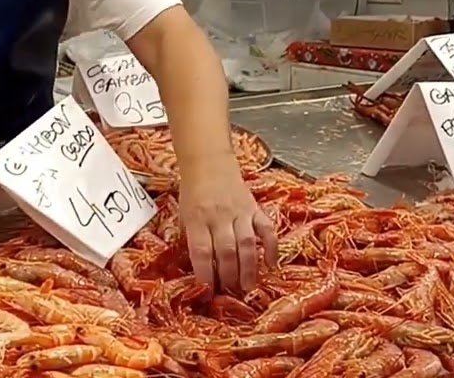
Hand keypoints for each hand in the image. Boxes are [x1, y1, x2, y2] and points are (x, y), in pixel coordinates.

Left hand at [179, 159, 277, 293]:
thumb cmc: (192, 190)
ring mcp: (239, 212)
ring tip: (249, 287)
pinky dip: (271, 247)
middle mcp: (218, 216)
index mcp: (196, 218)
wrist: (207, 160)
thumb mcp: (182, 214)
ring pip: (247, 244)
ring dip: (249, 268)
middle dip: (229, 276)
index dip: (205, 274)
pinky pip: (267, 229)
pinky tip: (271, 264)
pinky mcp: (254, 208)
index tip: (208, 291)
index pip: (201, 251)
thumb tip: (200, 269)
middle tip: (231, 293)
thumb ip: (191, 238)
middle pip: (226, 251)